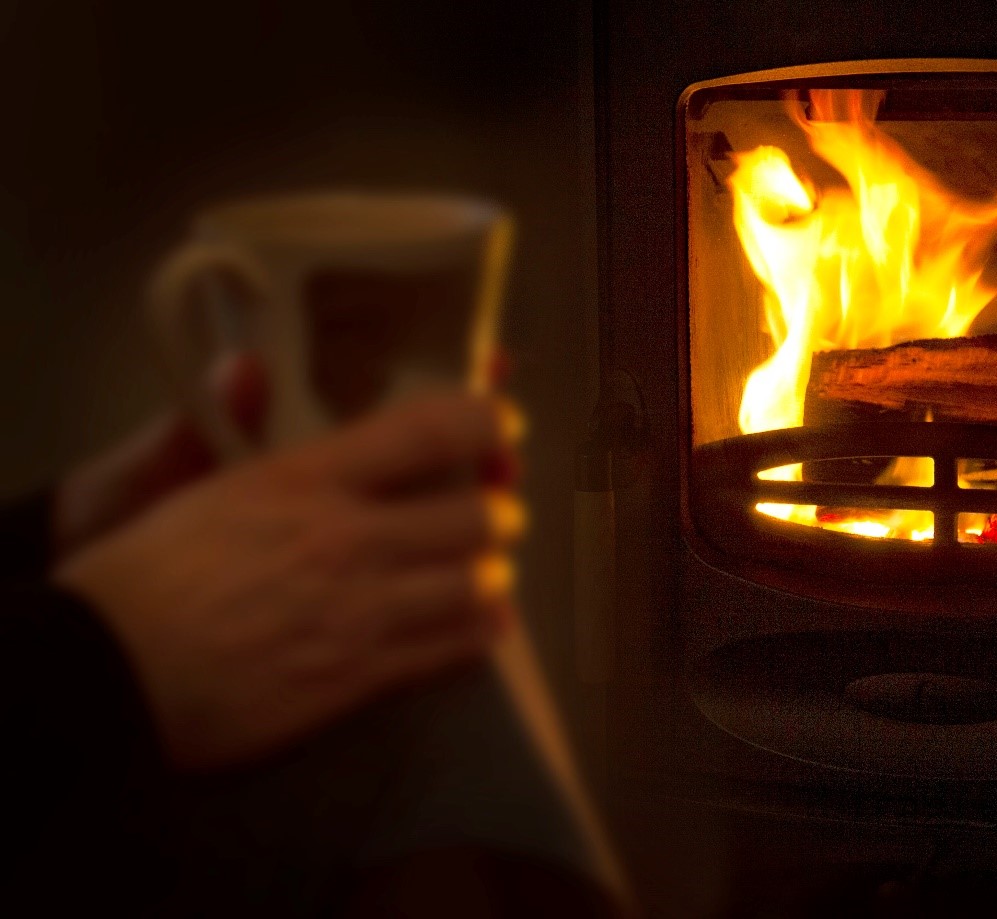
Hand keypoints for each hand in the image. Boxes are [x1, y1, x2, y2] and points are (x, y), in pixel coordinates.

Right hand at [53, 387, 524, 770]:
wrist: (105, 678)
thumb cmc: (139, 574)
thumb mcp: (180, 483)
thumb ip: (223, 419)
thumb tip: (248, 364)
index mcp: (306, 478)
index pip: (426, 430)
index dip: (483, 420)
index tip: (504, 421)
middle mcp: (349, 538)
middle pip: (476, 514)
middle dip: (498, 511)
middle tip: (495, 511)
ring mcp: (363, 611)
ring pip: (477, 583)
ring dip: (489, 573)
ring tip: (483, 571)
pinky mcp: (361, 677)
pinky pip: (453, 648)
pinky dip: (477, 631)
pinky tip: (479, 623)